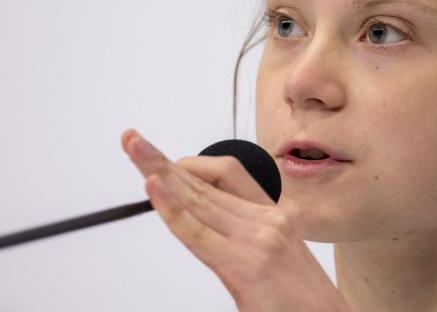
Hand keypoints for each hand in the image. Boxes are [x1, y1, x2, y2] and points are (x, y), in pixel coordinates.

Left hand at [121, 128, 352, 311]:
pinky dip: (172, 209)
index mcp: (273, 214)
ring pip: (199, 197)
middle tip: (133, 140)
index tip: (161, 165)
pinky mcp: (247, 266)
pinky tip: (153, 189)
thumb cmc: (303, 300)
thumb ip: (244, 234)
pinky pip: (199, 234)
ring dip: (159, 170)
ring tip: (135, 149)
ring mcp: (258, 239)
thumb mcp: (278, 255)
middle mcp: (267, 219)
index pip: (226, 173)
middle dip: (164, 159)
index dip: (189, 165)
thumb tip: (207, 224)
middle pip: (206, 179)